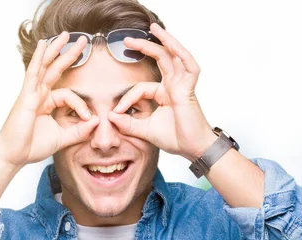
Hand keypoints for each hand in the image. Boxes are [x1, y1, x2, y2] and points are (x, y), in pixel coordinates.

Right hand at [0, 32, 99, 166]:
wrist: (14, 155)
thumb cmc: (32, 146)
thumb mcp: (63, 138)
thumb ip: (80, 130)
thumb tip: (97, 121)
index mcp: (47, 103)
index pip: (69, 95)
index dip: (82, 105)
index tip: (89, 118)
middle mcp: (39, 95)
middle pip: (56, 69)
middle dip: (69, 54)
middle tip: (83, 40)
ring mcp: (32, 93)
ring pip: (46, 66)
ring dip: (56, 49)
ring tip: (66, 35)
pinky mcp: (26, 95)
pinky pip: (34, 72)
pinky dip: (39, 58)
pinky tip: (44, 44)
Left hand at [107, 23, 216, 160]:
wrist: (192, 149)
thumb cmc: (175, 138)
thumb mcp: (144, 130)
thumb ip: (127, 123)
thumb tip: (110, 116)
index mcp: (164, 94)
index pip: (140, 88)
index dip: (126, 98)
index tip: (116, 112)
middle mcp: (173, 86)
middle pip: (159, 59)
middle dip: (144, 47)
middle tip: (127, 40)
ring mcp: (182, 85)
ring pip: (174, 56)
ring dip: (164, 41)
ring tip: (153, 28)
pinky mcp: (189, 89)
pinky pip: (189, 66)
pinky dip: (181, 54)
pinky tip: (172, 44)